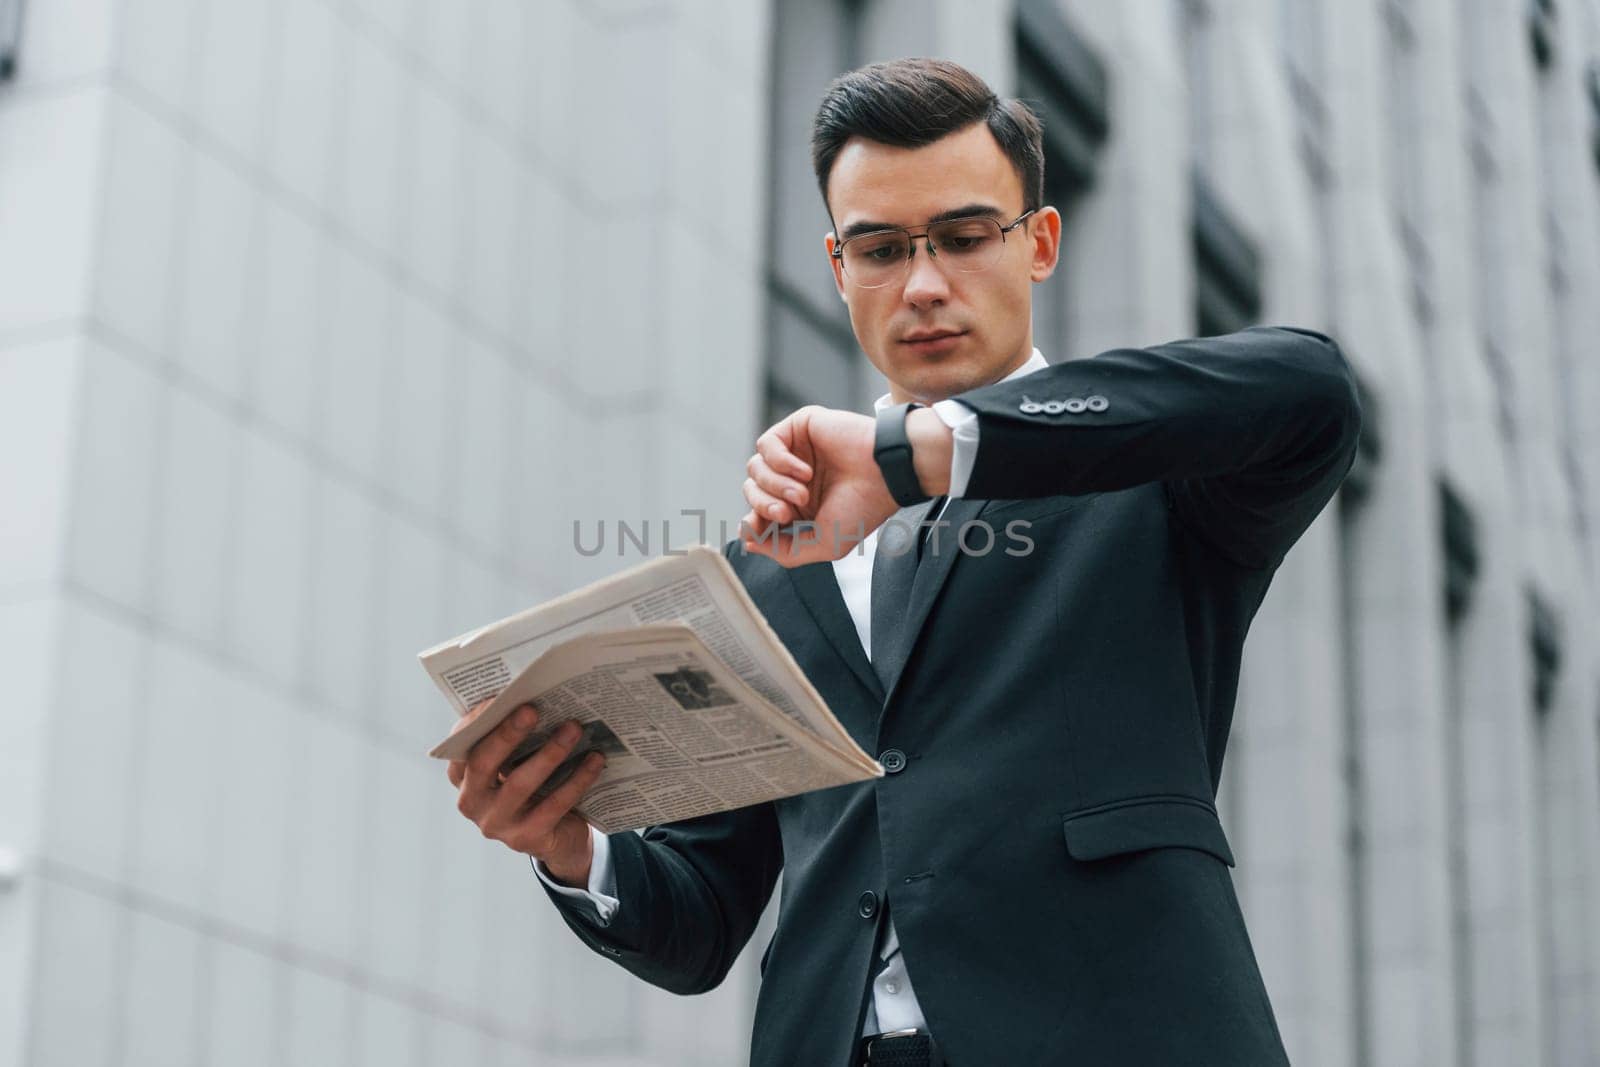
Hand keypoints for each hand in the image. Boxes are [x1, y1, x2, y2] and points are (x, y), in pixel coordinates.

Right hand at [446, 701, 604, 886]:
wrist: (558, 837)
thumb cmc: (536, 785)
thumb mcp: (518, 761)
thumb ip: (516, 735)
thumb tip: (535, 691)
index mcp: (463, 776)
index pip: (462, 745)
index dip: (476, 721)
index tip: (499, 696)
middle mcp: (472, 801)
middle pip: (483, 764)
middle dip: (508, 733)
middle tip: (532, 708)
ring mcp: (497, 824)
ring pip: (520, 784)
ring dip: (549, 753)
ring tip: (574, 728)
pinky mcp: (527, 839)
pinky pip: (553, 805)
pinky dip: (577, 779)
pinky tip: (595, 759)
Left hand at [740, 405, 953, 566]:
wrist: (886, 474)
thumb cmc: (863, 508)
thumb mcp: (824, 544)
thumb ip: (785, 550)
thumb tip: (747, 542)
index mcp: (799, 506)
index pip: (757, 514)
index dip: (753, 524)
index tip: (763, 530)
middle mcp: (793, 479)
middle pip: (752, 492)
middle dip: (763, 506)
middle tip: (786, 512)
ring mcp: (795, 452)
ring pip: (755, 469)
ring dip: (774, 486)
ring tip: (801, 493)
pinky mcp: (797, 428)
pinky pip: (766, 444)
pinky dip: (780, 462)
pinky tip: (806, 472)